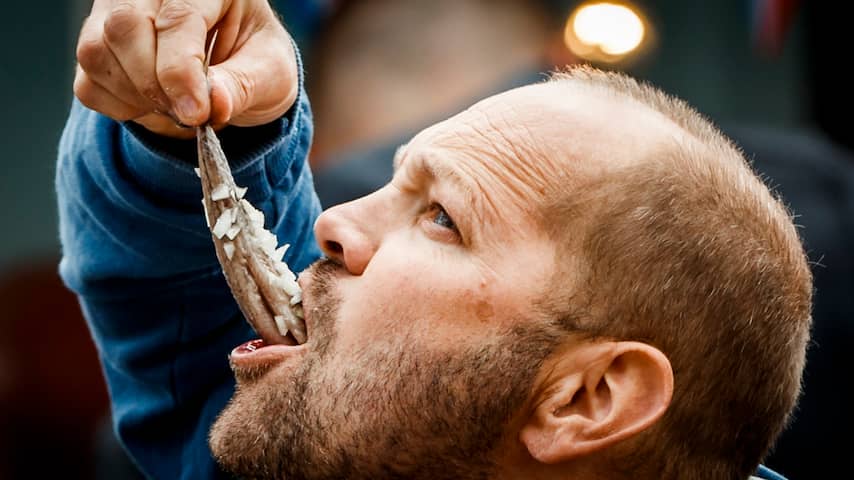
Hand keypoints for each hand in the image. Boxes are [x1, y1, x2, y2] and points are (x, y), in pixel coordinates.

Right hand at [74, 0, 297, 138]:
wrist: (238, 69)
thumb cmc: (256, 61)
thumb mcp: (270, 74)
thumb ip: (243, 87)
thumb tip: (213, 105)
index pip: (177, 18)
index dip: (181, 71)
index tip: (196, 113)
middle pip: (125, 28)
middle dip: (155, 85)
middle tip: (190, 115)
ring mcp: (115, 10)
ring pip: (97, 52)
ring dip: (137, 99)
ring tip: (178, 109)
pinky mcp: (96, 41)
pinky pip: (88, 82)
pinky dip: (121, 108)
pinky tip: (155, 107)